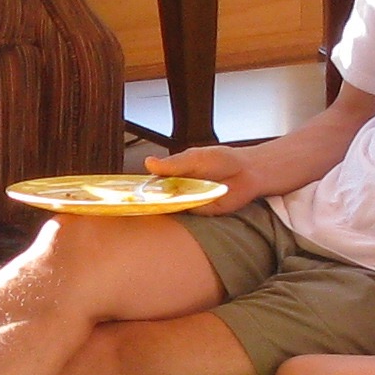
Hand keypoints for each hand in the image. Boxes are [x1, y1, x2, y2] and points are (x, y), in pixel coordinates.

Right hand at [144, 145, 263, 213]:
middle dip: (146, 201)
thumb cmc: (223, 160)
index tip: (126, 192)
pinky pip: (186, 216)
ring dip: (161, 209)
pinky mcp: (199, 212)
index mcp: (174, 172)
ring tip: (148, 208)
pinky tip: (173, 211)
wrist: (248, 173)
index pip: (152, 182)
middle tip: (133, 204)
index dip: (139, 187)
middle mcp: (178, 188)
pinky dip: (180, 215)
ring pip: (169, 208)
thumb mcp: (195, 158)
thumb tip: (149, 163)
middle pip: (157, 197)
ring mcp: (188, 201)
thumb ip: (173, 164)